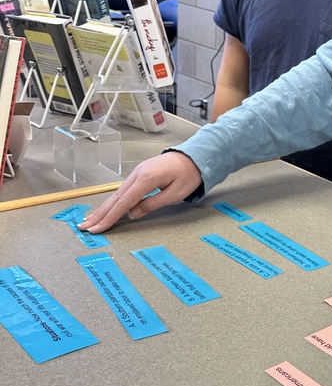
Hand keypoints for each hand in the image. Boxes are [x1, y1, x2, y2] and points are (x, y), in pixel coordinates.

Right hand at [79, 152, 201, 232]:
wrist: (194, 156)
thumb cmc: (188, 175)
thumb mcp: (174, 194)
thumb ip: (152, 204)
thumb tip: (132, 214)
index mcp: (146, 179)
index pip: (124, 202)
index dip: (109, 217)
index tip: (97, 228)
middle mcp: (137, 174)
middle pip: (115, 198)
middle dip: (99, 214)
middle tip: (84, 227)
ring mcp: (136, 173)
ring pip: (116, 194)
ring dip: (102, 208)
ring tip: (89, 220)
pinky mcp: (139, 174)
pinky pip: (122, 190)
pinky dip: (112, 201)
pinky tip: (106, 208)